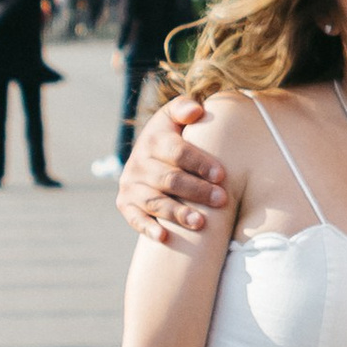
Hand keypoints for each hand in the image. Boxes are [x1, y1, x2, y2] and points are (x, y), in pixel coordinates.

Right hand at [114, 93, 229, 247]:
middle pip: (169, 179)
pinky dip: (147, 228)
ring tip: (200, 223)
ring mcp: (130, 185)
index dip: (199, 163)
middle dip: (197, 191)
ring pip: (155, 202)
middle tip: (222, 200)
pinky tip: (164, 237)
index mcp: (153, 140)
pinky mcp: (125, 204)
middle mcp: (138, 163)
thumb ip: (184, 108)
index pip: (177, 152)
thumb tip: (196, 110)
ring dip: (177, 213)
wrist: (148, 157)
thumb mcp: (175, 118)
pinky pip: (135, 219)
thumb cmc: (173, 137)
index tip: (221, 175)